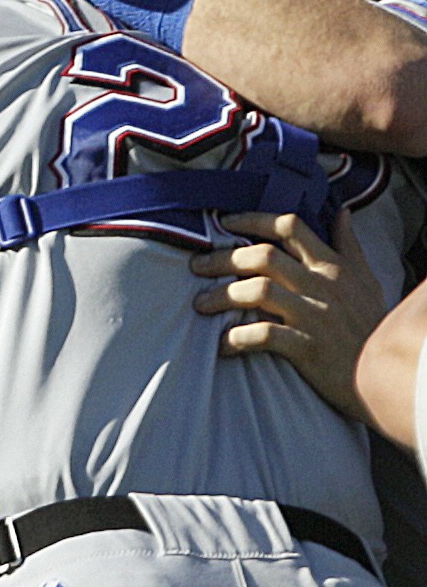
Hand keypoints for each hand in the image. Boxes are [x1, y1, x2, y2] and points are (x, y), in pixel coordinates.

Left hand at [194, 211, 386, 416]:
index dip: (252, 219)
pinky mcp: (307, 347)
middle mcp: (322, 285)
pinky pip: (262, 335)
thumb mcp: (367, 280)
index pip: (289, 227)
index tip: (223, 223)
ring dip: (220, 296)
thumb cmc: (373, 326)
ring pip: (257, 291)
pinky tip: (222, 345)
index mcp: (334, 267)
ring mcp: (314, 315)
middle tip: (197, 266)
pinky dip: (235, 338)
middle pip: (262, 256)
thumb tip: (340, 212)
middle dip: (222, 258)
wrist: (389, 374)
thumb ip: (348, 246)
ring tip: (200, 304)